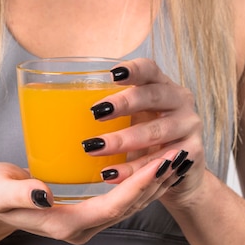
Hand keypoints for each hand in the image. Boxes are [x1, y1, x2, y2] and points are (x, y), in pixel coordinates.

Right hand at [0, 154, 181, 244]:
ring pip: (130, 205)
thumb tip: (43, 195)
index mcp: (66, 225)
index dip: (139, 186)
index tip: (160, 162)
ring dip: (154, 183)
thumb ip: (19, 195)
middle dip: (155, 182)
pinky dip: (141, 182)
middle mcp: (83, 228)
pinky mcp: (89, 212)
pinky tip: (153, 163)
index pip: (113, 207)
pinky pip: (123, 199)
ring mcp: (88, 222)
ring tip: (175, 157)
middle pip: (129, 207)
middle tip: (178, 154)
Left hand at [84, 58, 205, 202]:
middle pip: (153, 96)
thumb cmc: (144, 139)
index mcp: (162, 85)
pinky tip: (110, 174)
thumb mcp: (130, 119)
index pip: (150, 70)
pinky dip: (133, 169)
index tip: (111, 73)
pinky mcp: (192, 153)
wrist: (179, 173)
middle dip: (124, 103)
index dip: (132, 70)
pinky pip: (159, 162)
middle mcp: (179, 101)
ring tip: (92, 148)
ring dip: (123, 140)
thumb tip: (52, 109)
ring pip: (155, 132)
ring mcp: (189, 126)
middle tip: (95, 112)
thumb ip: (107, 111)